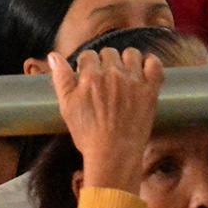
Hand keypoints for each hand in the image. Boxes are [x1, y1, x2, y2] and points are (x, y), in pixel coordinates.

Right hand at [50, 47, 161, 192]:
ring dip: (127, 61)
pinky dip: (150, 63)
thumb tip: (53, 56)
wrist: (113, 154)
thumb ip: (61, 79)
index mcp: (91, 77)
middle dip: (105, 63)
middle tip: (106, 80)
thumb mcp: (67, 107)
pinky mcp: (150, 89)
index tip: (90, 76)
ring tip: (124, 75)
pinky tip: (143, 72)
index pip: (88, 55)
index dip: (87, 65)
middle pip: (109, 53)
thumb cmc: (88, 134)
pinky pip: (154, 63)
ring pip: (131, 53)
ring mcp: (134, 81)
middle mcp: (113, 74)